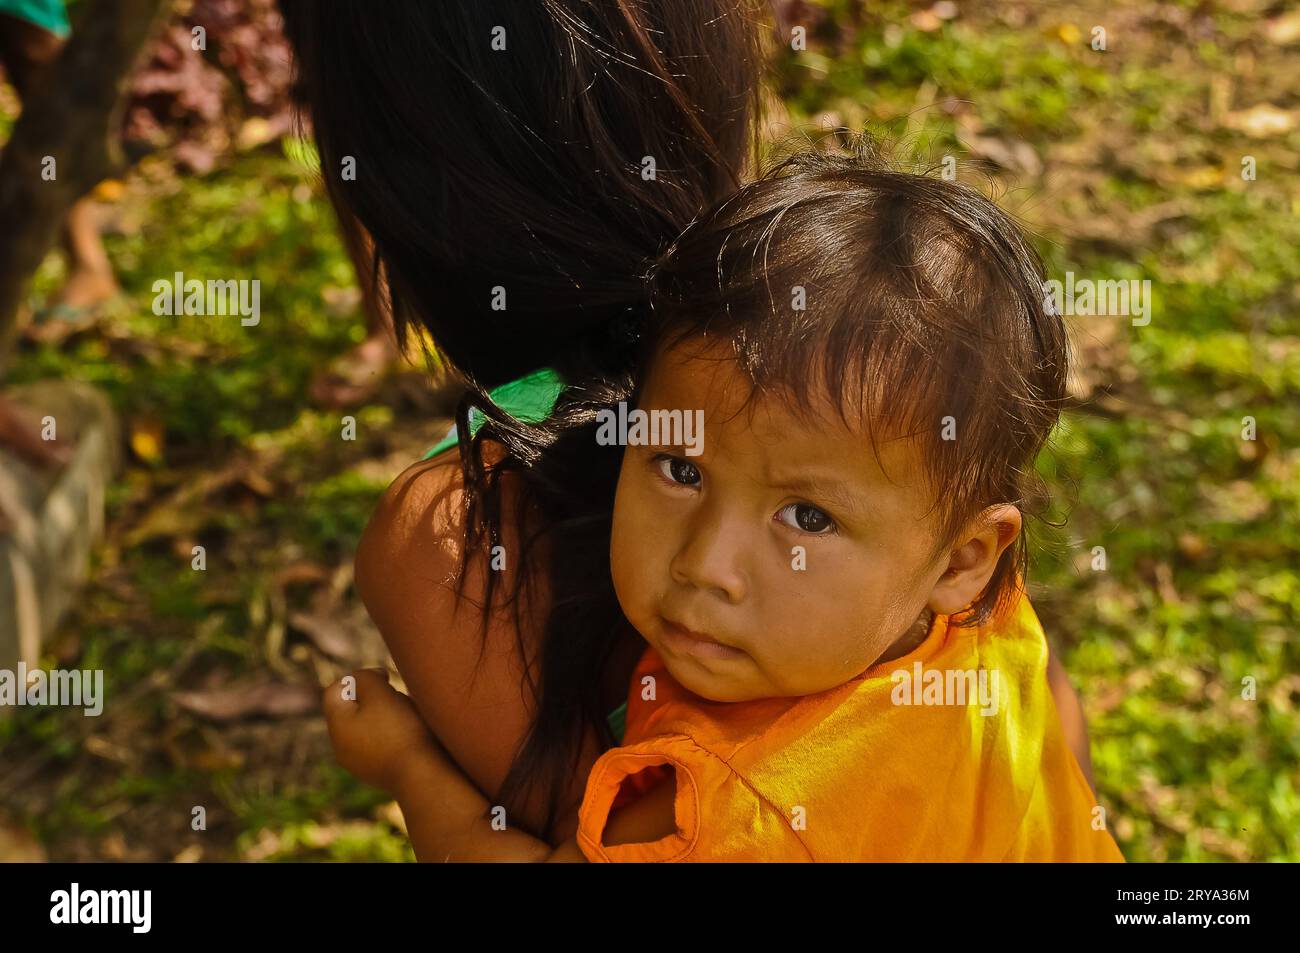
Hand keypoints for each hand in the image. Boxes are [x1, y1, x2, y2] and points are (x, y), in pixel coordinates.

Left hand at [321, 667, 439, 793]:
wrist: (423, 775)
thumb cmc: (401, 730)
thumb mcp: (380, 694)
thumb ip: (365, 679)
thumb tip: (361, 682)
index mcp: (337, 727)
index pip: (335, 690)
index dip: (359, 678)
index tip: (386, 679)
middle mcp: (342, 748)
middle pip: (352, 708)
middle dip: (375, 698)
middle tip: (398, 699)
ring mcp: (359, 764)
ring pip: (368, 726)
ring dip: (386, 716)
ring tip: (409, 719)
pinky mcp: (377, 773)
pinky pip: (380, 745)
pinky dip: (393, 735)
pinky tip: (412, 738)